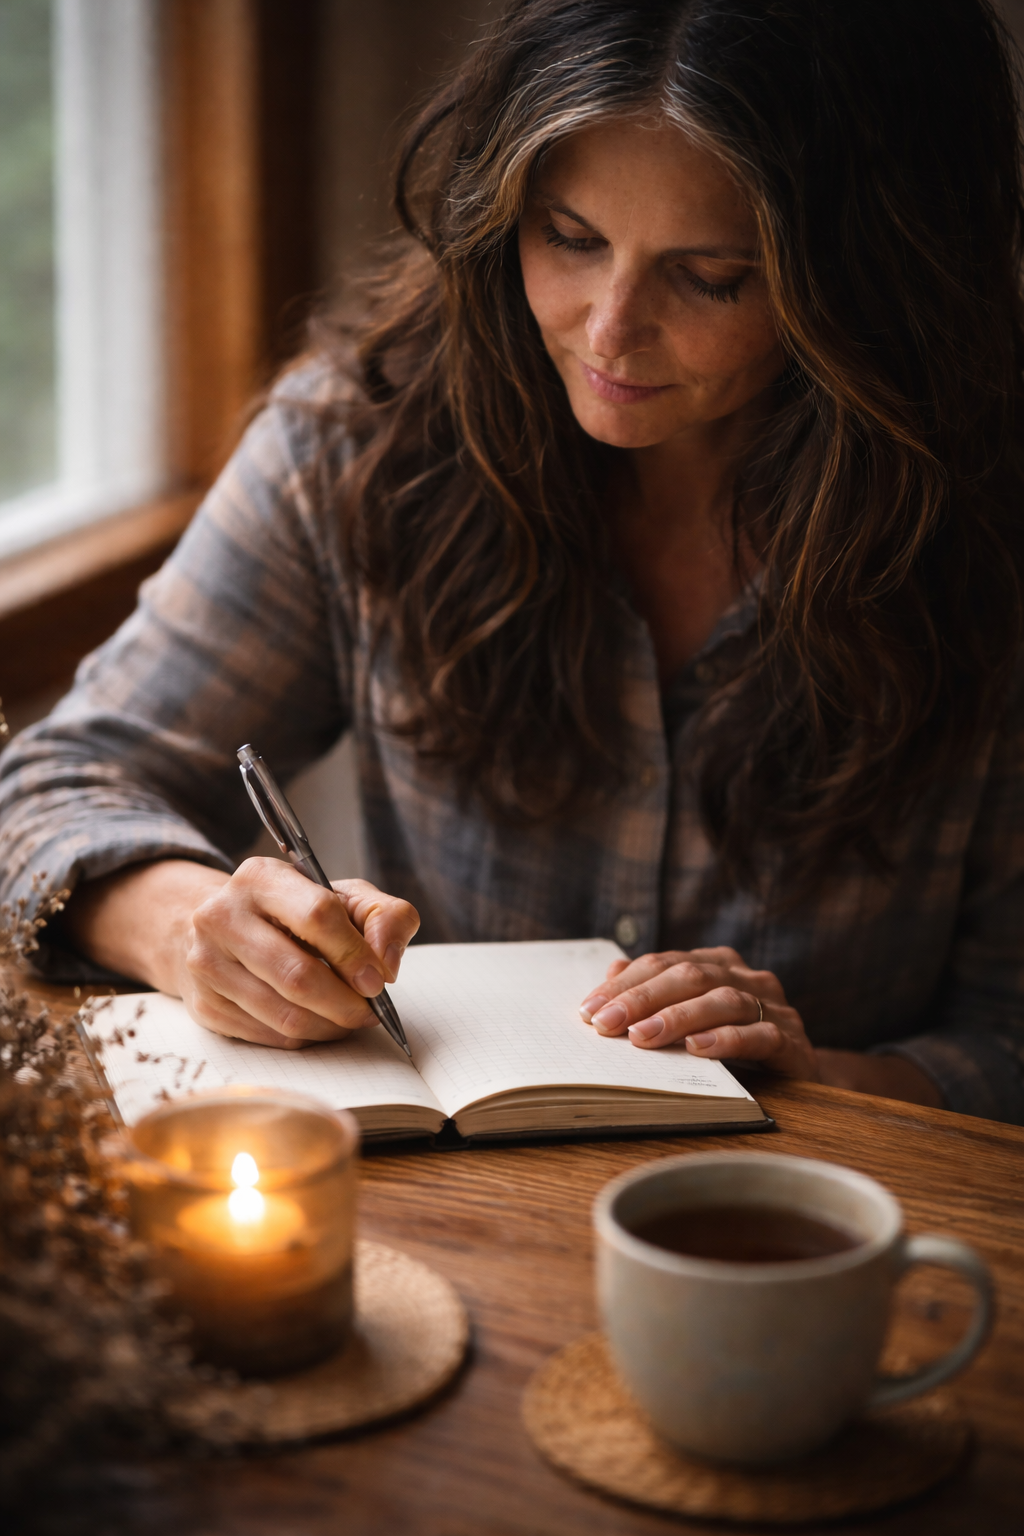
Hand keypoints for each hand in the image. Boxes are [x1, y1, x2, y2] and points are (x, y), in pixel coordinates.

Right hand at [66, 857, 419, 1049]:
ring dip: (330, 1026)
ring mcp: (206, 963)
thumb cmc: (294, 912)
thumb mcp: (344, 896)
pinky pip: (269, 1035)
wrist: (222, 927)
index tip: (378, 980)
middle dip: (346, 1002)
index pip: (317, 915)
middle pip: (297, 975)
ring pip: (284, 1014)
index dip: (354, 953)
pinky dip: (305, 1037)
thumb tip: (386, 964)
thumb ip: (384, 917)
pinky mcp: (205, 1004)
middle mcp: (222, 916)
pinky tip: (320, 1023)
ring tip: (350, 1019)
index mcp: (261, 878)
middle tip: (370, 1011)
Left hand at [579, 946, 819, 1079]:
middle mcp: (746, 978)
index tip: (590, 1010)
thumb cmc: (734, 1043)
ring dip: (678, 1018)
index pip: (664, 964)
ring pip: (723, 1001)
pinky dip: (727, 1040)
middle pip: (690, 976)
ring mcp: (774, 1006)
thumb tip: (612, 972)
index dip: (625, 985)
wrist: (796, 1074)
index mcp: (718, 964)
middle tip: (606, 1024)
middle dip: (643, 999)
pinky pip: (760, 1035)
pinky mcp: (793, 1041)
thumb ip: (655, 994)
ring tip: (643, 1037)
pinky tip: (697, 1049)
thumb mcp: (690, 1018)